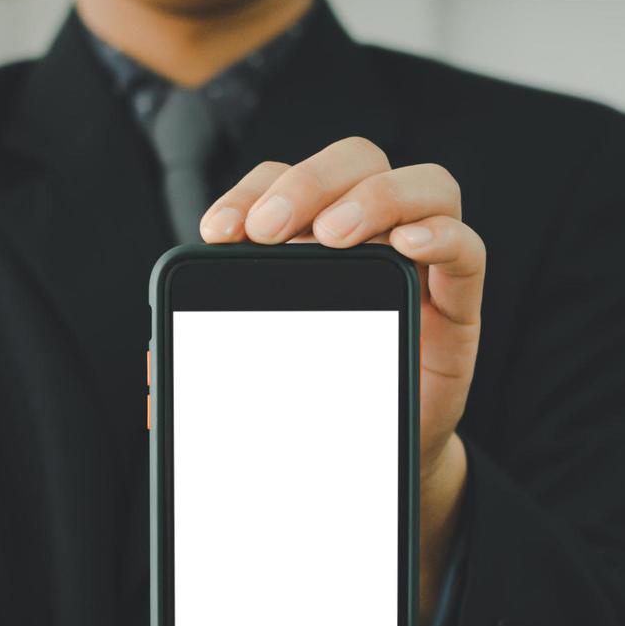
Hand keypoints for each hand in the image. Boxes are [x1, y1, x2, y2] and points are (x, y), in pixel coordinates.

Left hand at [199, 139, 482, 625]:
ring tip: (332, 236)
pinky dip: (441, 234)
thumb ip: (212, 357)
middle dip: (307, 182)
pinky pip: (468, 249)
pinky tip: (408, 244)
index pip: (284, 181)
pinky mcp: (459, 304)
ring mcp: (422, 263)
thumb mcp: (253, 375)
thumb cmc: (306, 405)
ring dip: (374, 196)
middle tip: (267, 231)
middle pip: (357, 159)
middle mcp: (374, 233)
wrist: (365, 466)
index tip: (215, 232)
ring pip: (425, 183)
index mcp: (313, 237)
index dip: (249, 190)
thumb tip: (156, 367)